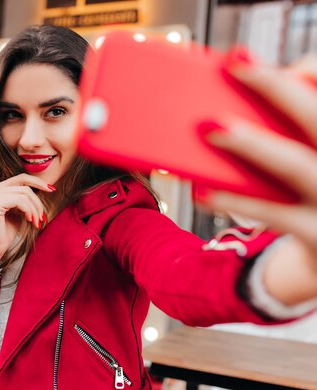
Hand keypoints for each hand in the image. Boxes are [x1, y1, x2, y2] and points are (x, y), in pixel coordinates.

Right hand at [0, 174, 53, 278]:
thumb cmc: (9, 229)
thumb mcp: (21, 209)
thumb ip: (27, 197)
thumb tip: (46, 186)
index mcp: (0, 188)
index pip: (22, 177)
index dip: (38, 182)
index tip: (52, 190)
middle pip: (26, 187)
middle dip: (38, 203)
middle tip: (42, 217)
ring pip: (24, 194)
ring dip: (34, 209)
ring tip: (36, 222)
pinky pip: (19, 201)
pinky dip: (28, 210)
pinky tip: (29, 220)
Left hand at [201, 55, 316, 303]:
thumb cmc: (308, 189)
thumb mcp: (305, 154)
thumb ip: (285, 127)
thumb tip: (228, 110)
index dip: (307, 69)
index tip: (257, 57)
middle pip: (316, 117)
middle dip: (277, 88)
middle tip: (235, 64)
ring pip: (294, 165)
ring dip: (251, 143)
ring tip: (210, 127)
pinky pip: (274, 214)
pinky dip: (235, 201)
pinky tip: (202, 191)